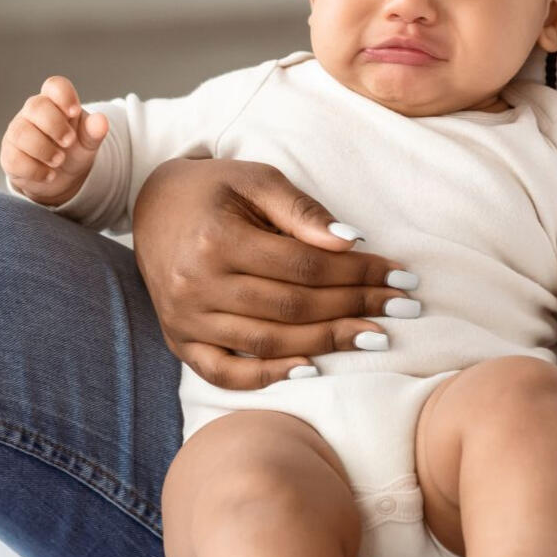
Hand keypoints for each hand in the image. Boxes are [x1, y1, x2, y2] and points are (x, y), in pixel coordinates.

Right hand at [0, 75, 108, 205]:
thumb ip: (95, 130)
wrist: (61, 177)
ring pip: (20, 132)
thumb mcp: (89, 140)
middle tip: (69, 142)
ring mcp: (18, 133)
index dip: (63, 95)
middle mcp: (32, 114)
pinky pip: (14, 159)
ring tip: (59, 160)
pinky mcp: (9, 156)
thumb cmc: (74, 149)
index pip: (54, 85)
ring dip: (42, 148)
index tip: (75, 112)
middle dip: (54, 125)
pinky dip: (34, 169)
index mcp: (56, 102)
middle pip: (35, 106)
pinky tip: (49, 174)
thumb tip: (101, 120)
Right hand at [132, 157, 419, 389]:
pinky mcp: (178, 340)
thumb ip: (302, 211)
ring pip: (267, 341)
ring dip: (327, 343)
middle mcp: (197, 286)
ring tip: (374, 337)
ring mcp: (185, 319)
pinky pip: (223, 372)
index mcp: (219, 241)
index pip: (305, 266)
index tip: (400, 274)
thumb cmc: (216, 186)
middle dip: (355, 308)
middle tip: (403, 307)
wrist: (153, 203)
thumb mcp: (259, 180)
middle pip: (292, 307)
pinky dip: (266, 376)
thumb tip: (350, 240)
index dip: (358, 272)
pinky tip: (310, 369)